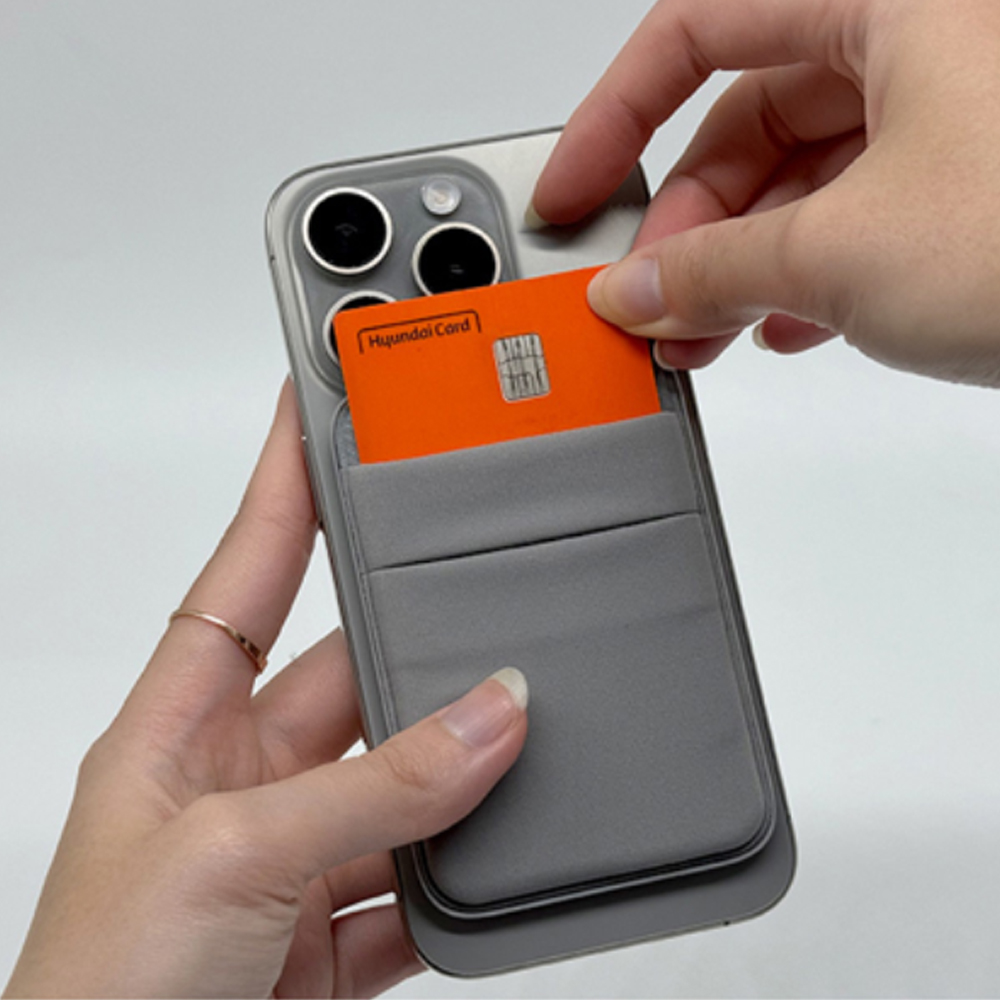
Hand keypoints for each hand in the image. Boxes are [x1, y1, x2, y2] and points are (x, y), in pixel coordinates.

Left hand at [3, 382, 527, 998]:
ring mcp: (293, 859)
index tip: (321, 414)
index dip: (283, 487)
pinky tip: (507, 853)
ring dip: (462, 774)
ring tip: (525, 736)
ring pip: (405, 784)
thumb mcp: (230, 859)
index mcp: (180, 728)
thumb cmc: (95, 998)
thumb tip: (492, 719)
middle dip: (418, 647)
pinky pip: (424, 884)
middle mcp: (241, 781)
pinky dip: (471, 876)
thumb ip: (373, 791)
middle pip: (352, 679)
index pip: (244, 571)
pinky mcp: (334, 935)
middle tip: (488, 595)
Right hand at [532, 0, 999, 385]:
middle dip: (688, 224)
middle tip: (648, 300)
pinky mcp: (976, 181)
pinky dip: (809, 273)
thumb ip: (712, 269)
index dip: (613, 116)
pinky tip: (788, 326)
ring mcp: (955, 111)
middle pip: (749, 118)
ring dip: (741, 263)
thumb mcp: (845, 249)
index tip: (573, 188)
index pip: (697, 28)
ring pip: (804, 176)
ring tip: (708, 334)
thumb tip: (637, 290)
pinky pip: (858, 211)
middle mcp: (925, 37)